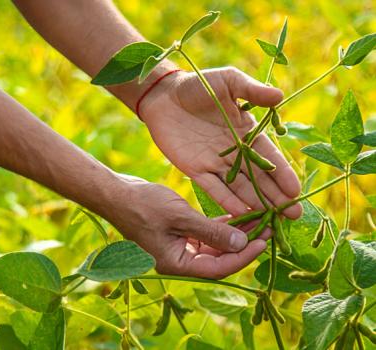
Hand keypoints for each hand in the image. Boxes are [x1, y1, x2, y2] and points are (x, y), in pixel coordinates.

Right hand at [104, 174, 267, 278]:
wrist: (116, 194)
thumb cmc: (142, 205)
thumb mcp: (180, 217)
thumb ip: (212, 232)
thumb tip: (243, 244)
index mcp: (176, 264)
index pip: (218, 268)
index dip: (243, 256)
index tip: (263, 241)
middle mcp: (179, 260)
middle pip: (218, 258)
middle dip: (243, 244)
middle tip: (268, 228)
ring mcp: (178, 247)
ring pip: (214, 246)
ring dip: (234, 234)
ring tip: (258, 220)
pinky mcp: (178, 233)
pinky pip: (204, 234)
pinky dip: (220, 226)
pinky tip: (237, 215)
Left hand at [139, 67, 301, 218]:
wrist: (164, 95)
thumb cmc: (198, 84)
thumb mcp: (228, 81)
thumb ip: (252, 91)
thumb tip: (279, 96)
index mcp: (246, 132)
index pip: (269, 156)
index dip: (282, 174)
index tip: (296, 191)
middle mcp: (235, 152)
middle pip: (259, 178)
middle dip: (276, 197)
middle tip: (293, 215)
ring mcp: (215, 163)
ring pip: (240, 187)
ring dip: (256, 203)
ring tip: (272, 220)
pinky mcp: (196, 170)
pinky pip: (214, 188)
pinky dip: (227, 201)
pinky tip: (240, 214)